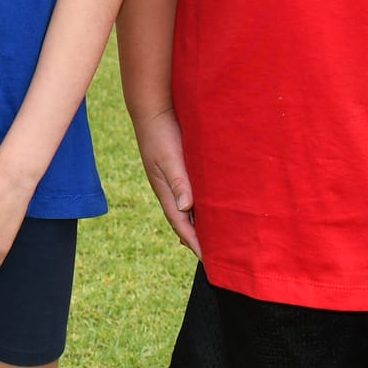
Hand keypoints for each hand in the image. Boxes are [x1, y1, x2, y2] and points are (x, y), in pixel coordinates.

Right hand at [136, 108, 200, 257]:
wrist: (153, 109)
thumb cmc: (161, 134)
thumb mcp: (170, 158)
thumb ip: (178, 182)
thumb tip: (186, 208)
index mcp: (165, 190)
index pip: (180, 224)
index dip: (194, 242)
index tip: (207, 258)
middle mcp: (169, 189)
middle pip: (183, 221)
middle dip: (196, 238)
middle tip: (213, 255)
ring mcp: (173, 180)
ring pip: (188, 208)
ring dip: (199, 223)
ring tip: (214, 237)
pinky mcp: (179, 169)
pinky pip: (191, 194)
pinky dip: (200, 206)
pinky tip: (209, 206)